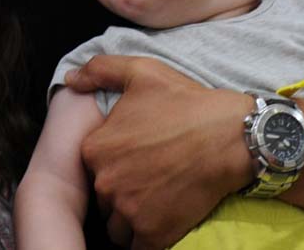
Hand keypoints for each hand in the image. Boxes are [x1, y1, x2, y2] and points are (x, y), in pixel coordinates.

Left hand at [64, 56, 253, 249]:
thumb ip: (100, 70)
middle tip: (150, 177)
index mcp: (96, 148)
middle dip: (122, 190)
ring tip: (156, 199)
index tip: (135, 157)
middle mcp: (106, 182)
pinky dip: (148, 236)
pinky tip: (164, 218)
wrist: (232, 135)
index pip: (91, 167)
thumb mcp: (142, 72)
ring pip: (117, 226)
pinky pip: (138, 246)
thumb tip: (70, 79)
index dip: (112, 162)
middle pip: (103, 197)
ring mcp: (129, 210)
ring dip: (131, 217)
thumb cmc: (187, 102)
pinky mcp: (154, 232)